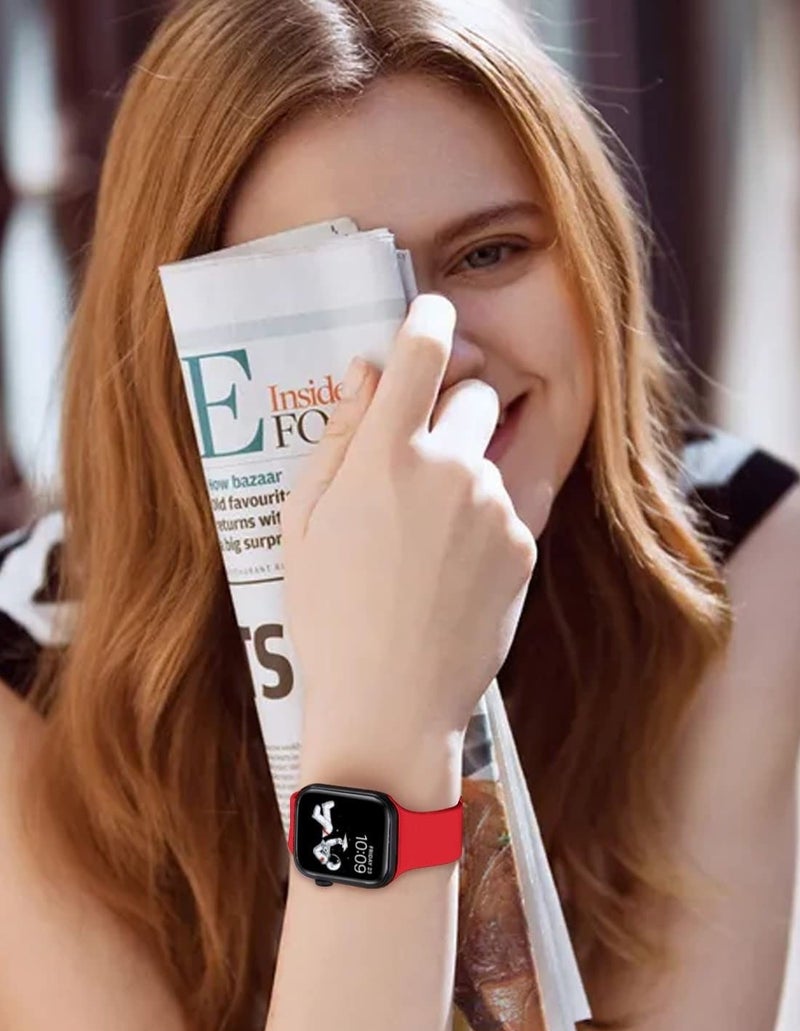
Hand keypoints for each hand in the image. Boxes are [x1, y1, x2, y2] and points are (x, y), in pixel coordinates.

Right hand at [282, 293, 536, 750]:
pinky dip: (483, 523)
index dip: (428, 319)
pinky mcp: (525, 545)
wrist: (391, 706)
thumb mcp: (303, 523)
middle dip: (452, 406)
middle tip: (419, 452)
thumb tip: (365, 372)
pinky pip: (509, 507)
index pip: (422, 351)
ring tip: (426, 539)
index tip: (431, 315)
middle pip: (477, 392)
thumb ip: (338, 437)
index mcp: (388, 455)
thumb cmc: (329, 615)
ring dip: (465, 471)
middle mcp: (452, 468)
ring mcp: (496, 507)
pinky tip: (451, 572)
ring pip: (492, 454)